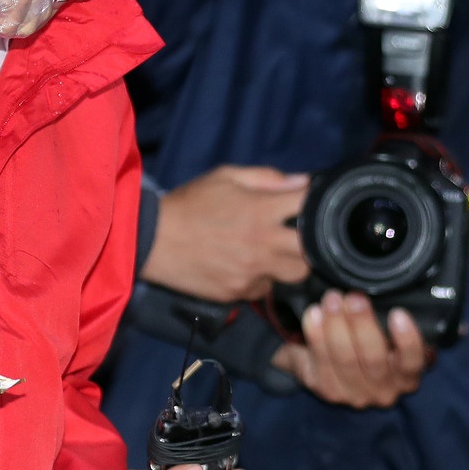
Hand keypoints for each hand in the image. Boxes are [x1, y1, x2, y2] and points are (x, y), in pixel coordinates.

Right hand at [141, 166, 309, 301]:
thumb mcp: (225, 177)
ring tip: (272, 254)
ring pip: (293, 275)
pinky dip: (260, 279)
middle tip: (295, 236)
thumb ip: (266, 178)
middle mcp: (262, 244)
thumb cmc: (189, 204)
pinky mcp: (237, 292)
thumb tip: (302, 182)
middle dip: (309, 243)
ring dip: (288, 264)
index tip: (312, 205)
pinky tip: (245, 267)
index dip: (316, 204)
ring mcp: (251, 272)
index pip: (308, 206)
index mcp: (261, 211)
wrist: (152, 240)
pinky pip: (264, 289)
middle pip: (312, 252)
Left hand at [272, 289, 428, 406]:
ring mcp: (354, 395)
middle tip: (354, 296)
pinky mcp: (327, 391)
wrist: (331, 363)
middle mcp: (384, 391)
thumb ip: (389, 321)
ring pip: (345, 359)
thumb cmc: (367, 344)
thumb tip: (392, 292)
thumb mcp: (386, 335)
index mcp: (405, 377)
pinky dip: (316, 336)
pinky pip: (320, 362)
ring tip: (332, 299)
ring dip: (336, 325)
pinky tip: (314, 314)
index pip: (412, 362)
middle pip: (373, 358)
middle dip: (362, 324)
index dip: (407, 340)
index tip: (397, 313)